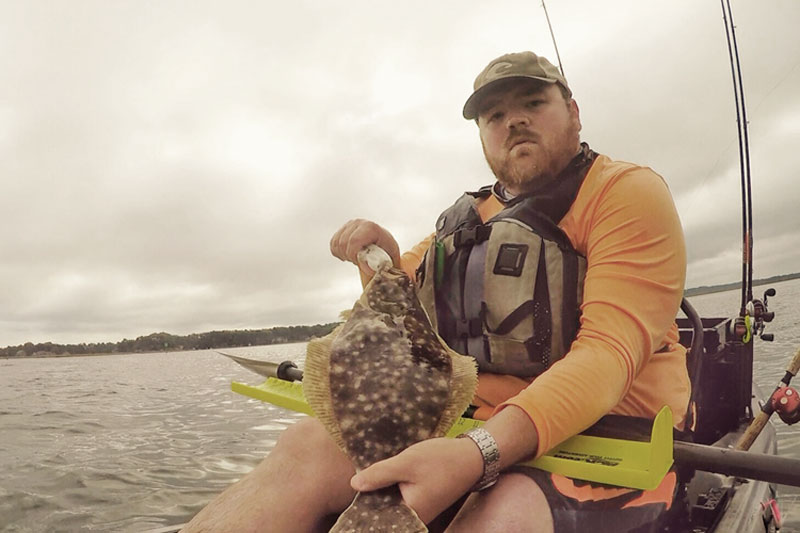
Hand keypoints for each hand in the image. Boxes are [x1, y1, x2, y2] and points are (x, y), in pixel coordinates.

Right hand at [329, 219, 400, 276]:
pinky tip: (349, 255)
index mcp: (371, 228)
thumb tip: (369, 272)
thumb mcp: (388, 259)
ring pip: (336, 244)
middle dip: (350, 257)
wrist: (385, 246)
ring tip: (356, 259)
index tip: (363, 266)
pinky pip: (333, 244)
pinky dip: (339, 253)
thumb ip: (379, 265)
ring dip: (345, 256)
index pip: (354, 241)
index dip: (355, 256)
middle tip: (360, 263)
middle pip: (343, 243)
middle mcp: (359, 223)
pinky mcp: (342, 230)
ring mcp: (349, 225)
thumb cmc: (388, 253)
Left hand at [350, 437, 483, 523]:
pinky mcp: (422, 499)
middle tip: (357, 477)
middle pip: (383, 509)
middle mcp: (415, 517)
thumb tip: (354, 484)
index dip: (361, 504)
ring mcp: (419, 509)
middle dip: (371, 494)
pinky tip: (385, 473)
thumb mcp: (407, 463)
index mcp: (410, 514)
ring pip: (391, 501)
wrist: (472, 456)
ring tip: (369, 473)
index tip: (348, 492)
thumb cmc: (442, 460)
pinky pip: (400, 496)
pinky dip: (392, 486)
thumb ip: (380, 474)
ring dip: (382, 489)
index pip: (376, 516)